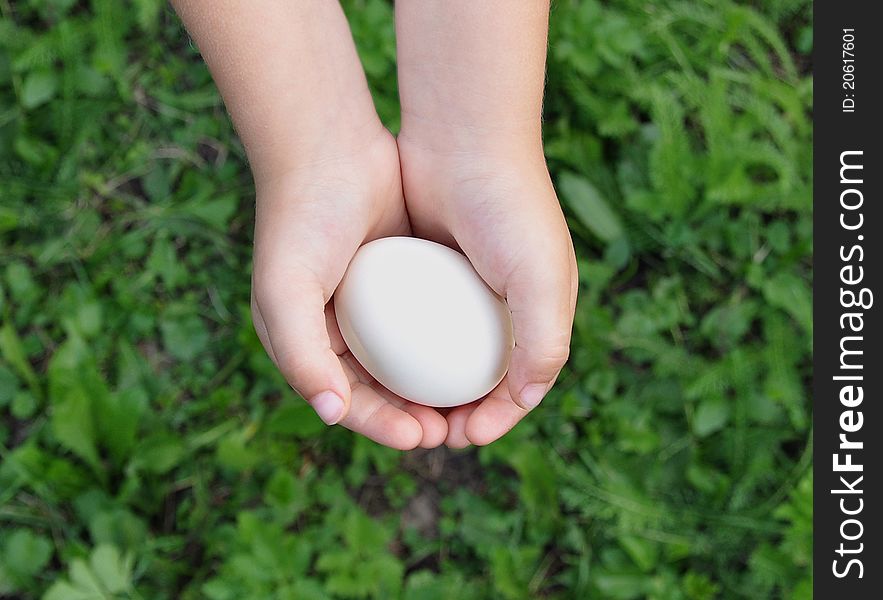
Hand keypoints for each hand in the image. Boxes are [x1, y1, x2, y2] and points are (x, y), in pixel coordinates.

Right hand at [250, 127, 447, 449]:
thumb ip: (301, 355)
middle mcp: (338, 331)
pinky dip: (445, 345)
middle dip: (413, 417)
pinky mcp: (402, 278)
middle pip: (380, 391)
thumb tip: (332, 415)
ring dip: (435, 389)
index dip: (381, 425)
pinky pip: (427, 324)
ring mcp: (372, 306)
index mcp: (306, 343)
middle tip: (451, 429)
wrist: (328, 147)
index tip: (420, 436)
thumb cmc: (299, 220)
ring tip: (467, 406)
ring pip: (408, 363)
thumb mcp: (286, 290)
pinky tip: (474, 355)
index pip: (346, 401)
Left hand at [398, 132, 577, 446]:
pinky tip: (378, 368)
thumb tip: (526, 401)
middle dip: (453, 413)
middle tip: (422, 431)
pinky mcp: (423, 273)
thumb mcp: (540, 276)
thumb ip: (543, 341)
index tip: (460, 436)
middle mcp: (500, 306)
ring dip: (421, 391)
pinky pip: (410, 326)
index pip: (519, 385)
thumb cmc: (510, 207)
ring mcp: (459, 290)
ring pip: (438, 360)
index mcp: (538, 312)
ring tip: (396, 410)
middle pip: (475, 380)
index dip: (494, 418)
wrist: (461, 139)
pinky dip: (400, 353)